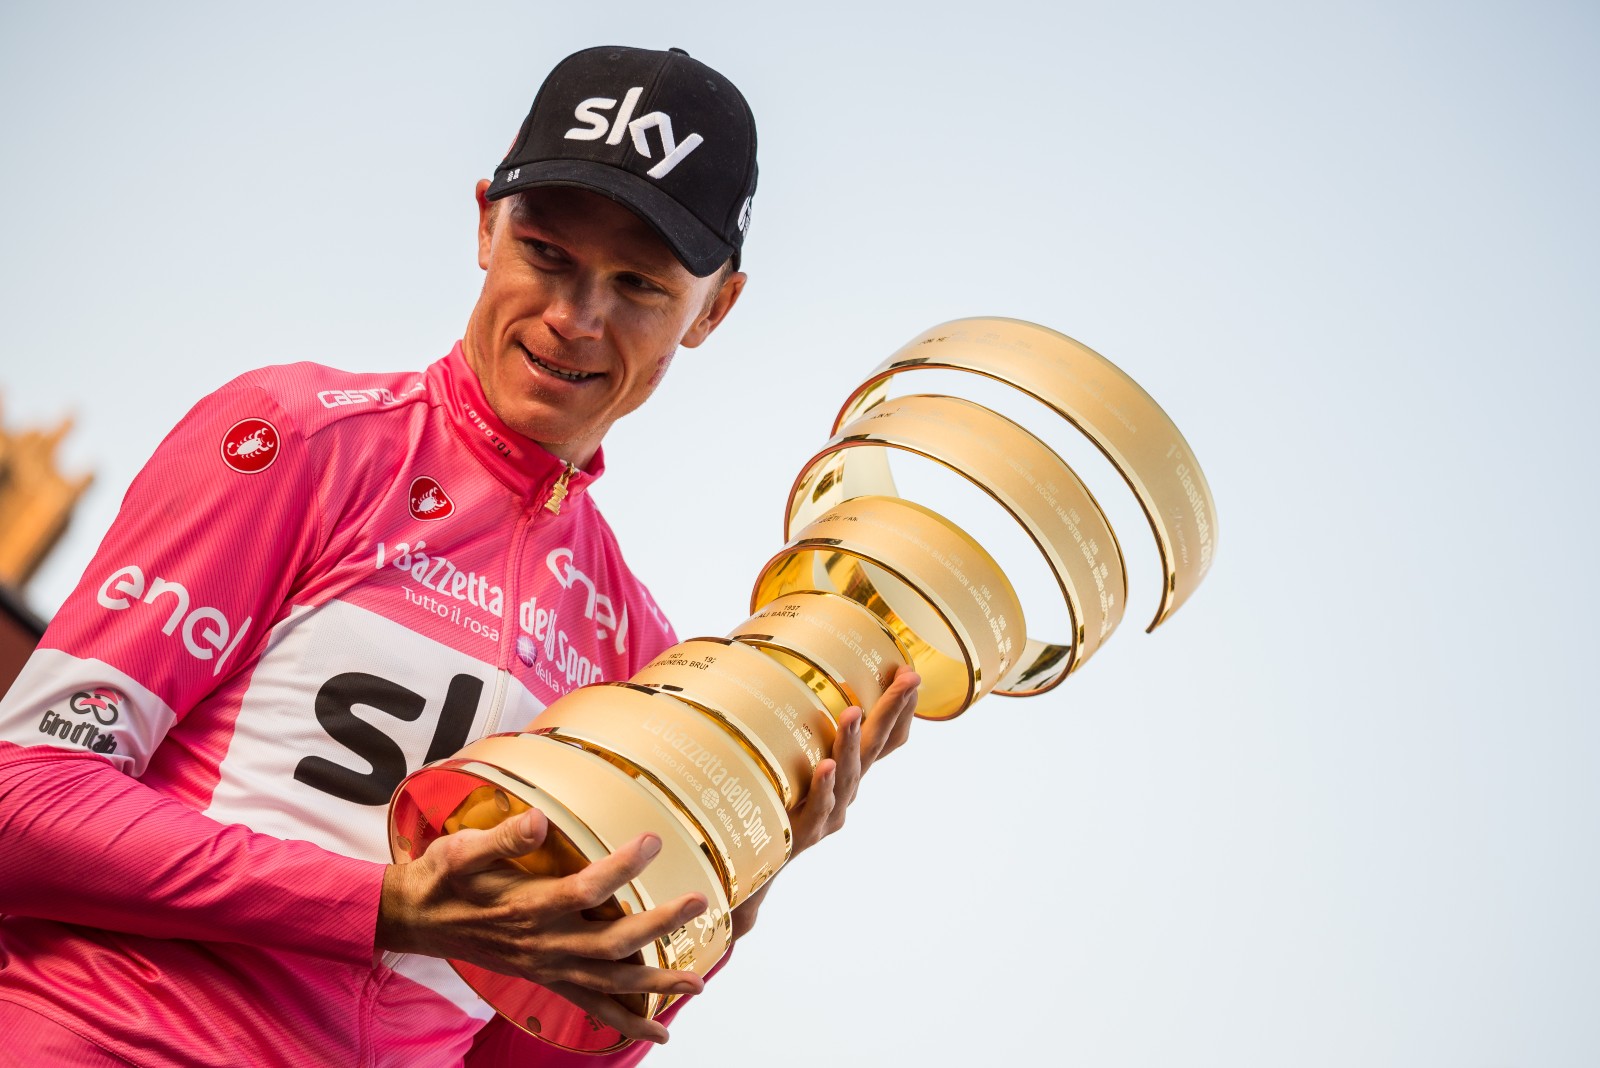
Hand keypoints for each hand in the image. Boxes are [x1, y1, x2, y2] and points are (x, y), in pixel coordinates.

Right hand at [378, 809, 706, 1043]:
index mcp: (528, 908)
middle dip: (660, 925)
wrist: (418, 918)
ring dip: (656, 985)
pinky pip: (591, 1006)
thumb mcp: (462, 849)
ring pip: (611, 983)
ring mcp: (548, 967)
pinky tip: (657, 1030)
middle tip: (698, 903)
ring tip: (697, 982)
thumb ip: (502, 838)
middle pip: (613, 943)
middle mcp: (544, 944)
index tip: (653, 840)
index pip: (587, 889)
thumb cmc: (444, 877)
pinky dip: (625, 1021)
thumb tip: (537, 821)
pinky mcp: (547, 978)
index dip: (622, 866)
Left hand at [732, 666, 919, 937]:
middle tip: (909, 678)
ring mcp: (831, 811)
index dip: (901, 708)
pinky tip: (825, 766)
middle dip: (894, 710)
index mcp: (850, 772)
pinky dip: (824, 785)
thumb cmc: (772, 805)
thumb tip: (763, 669)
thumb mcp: (791, 765)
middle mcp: (848, 790)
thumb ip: (792, 729)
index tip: (909, 672)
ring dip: (851, 741)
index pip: (887, 737)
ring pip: (849, 773)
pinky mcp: (806, 830)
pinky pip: (819, 805)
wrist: (755, 867)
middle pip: (877, 747)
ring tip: (853, 711)